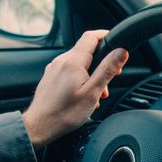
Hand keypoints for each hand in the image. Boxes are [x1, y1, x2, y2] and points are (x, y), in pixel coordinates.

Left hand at [22, 30, 128, 148]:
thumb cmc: (64, 113)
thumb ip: (107, 70)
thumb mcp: (92, 92)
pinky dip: (81, 77)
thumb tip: (121, 52)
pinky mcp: (50, 77)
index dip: (106, 35)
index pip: (91, 36)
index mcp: (73, 61)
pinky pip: (69, 70)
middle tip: (111, 77)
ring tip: (96, 93)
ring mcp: (54, 68)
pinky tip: (83, 94)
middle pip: (86, 50)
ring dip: (92, 73)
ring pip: (78, 62)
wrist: (39, 126)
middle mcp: (61, 61)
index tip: (116, 42)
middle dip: (102, 62)